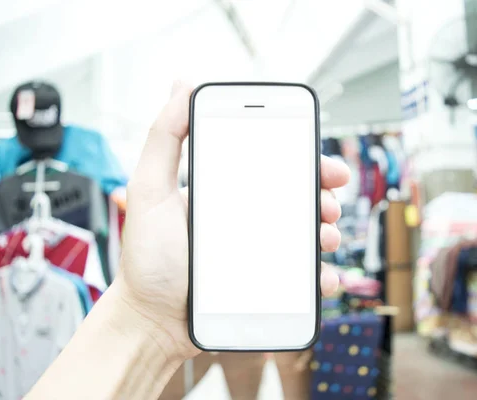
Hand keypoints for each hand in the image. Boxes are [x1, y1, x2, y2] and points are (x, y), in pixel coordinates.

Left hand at [116, 81, 350, 359]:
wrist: (150, 321)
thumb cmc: (147, 258)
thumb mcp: (149, 191)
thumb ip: (163, 139)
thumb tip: (182, 86)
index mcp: (225, 193)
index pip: (270, 167)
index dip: (301, 159)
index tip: (321, 159)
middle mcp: (246, 220)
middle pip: (297, 199)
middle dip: (323, 195)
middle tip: (330, 200)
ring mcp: (258, 254)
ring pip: (306, 236)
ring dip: (326, 231)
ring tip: (325, 237)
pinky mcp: (266, 287)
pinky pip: (302, 279)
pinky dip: (320, 276)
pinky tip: (324, 276)